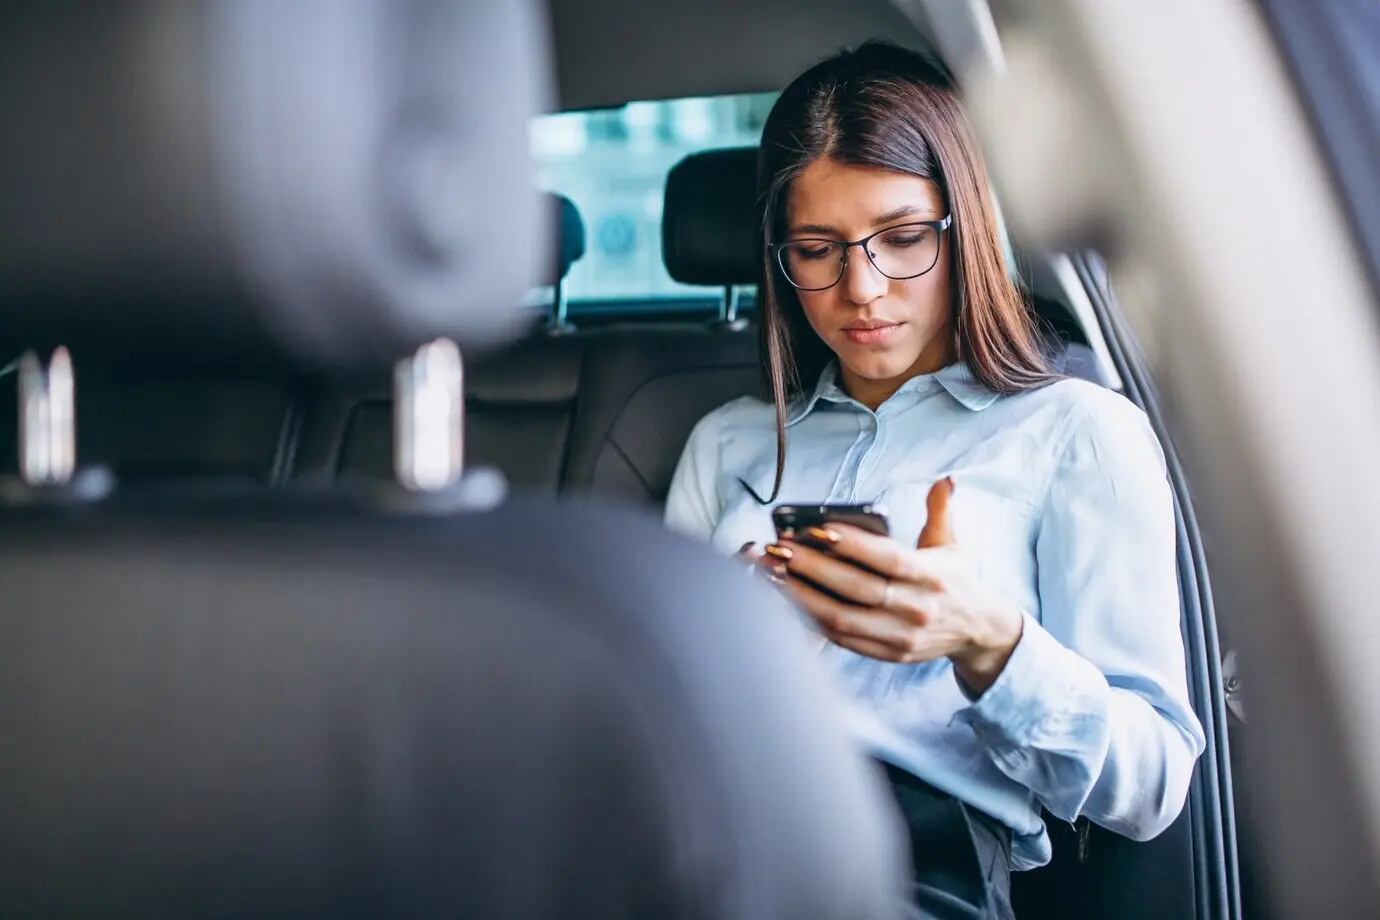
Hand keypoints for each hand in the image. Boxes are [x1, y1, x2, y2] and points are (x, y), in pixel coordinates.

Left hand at [759, 479, 1023, 694]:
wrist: (979, 631)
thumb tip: (945, 480)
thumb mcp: (953, 544)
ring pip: (843, 618)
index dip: (854, 545)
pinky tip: (786, 602)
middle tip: (778, 549)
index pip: (889, 559)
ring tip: (771, 575)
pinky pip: (842, 639)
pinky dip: (812, 621)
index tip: (820, 529)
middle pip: (857, 589)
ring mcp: (901, 636)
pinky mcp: (888, 654)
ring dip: (802, 597)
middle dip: (813, 568)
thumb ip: (941, 510)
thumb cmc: (956, 580)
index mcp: (932, 576)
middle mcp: (916, 608)